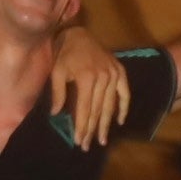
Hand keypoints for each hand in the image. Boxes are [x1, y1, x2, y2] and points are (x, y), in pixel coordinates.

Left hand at [51, 26, 129, 149]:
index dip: (82, 126)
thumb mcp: (56, 71)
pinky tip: (119, 121)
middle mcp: (103, 77)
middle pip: (98, 110)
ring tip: (102, 140)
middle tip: (87, 146)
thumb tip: (55, 114)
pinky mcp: (120, 71)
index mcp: (87, 77)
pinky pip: (125, 93)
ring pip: (110, 105)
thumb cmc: (63, 53)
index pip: (85, 108)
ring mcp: (114, 74)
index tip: (78, 141)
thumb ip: (57, 93)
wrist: (77, 33)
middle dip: (92, 129)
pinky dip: (123, 107)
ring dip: (106, 124)